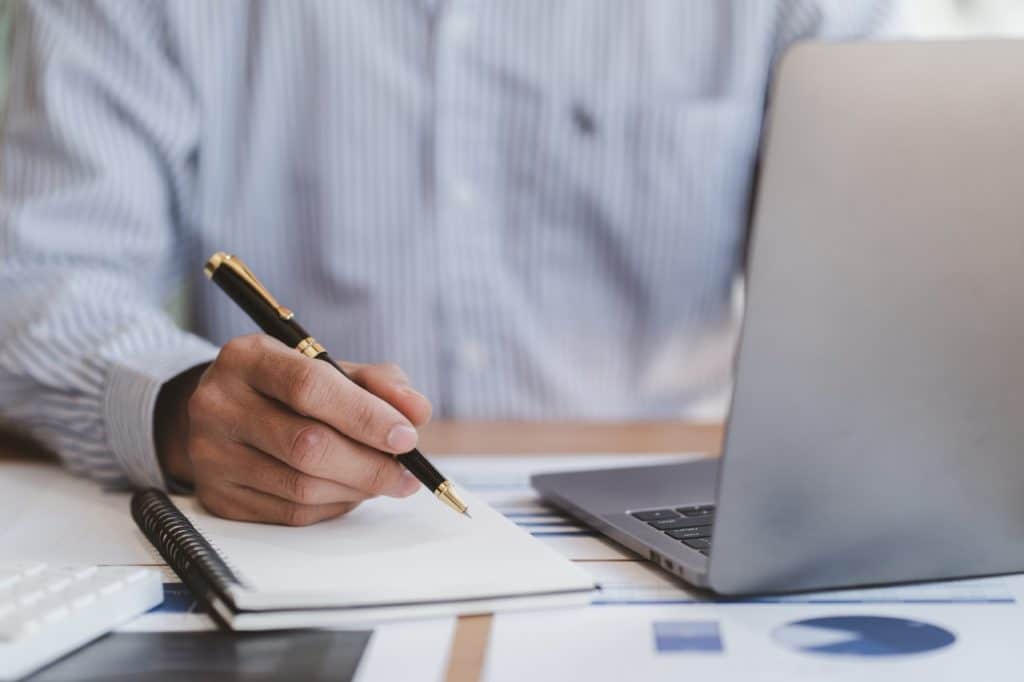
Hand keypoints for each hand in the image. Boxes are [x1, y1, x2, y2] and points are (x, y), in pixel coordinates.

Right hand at [154, 334, 431, 524]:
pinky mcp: (218, 497)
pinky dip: (333, 506)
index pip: (310, 388)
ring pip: (301, 487)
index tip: (407, 437)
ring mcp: (212, 455)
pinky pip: (290, 514)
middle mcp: (219, 404)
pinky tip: (350, 491)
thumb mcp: (330, 367)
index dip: (365, 416)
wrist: (223, 414)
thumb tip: (416, 412)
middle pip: (306, 445)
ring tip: (385, 480)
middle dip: (370, 464)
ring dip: (357, 489)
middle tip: (406, 473)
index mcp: (248, 358)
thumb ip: (379, 383)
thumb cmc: (288, 388)